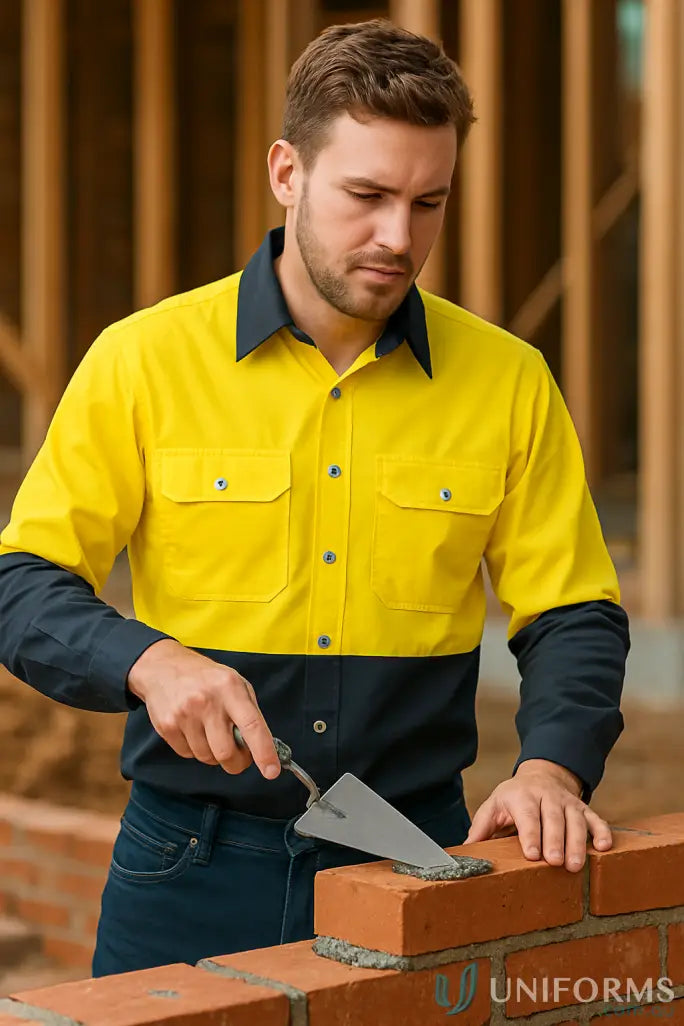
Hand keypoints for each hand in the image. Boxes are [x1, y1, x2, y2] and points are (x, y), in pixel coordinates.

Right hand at [127, 639, 280, 779]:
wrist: (162, 667)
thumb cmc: (205, 677)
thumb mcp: (234, 682)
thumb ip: (249, 712)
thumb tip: (262, 746)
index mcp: (230, 688)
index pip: (252, 725)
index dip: (264, 752)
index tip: (271, 771)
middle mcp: (207, 701)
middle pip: (226, 752)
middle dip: (236, 762)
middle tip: (238, 755)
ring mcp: (184, 714)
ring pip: (207, 757)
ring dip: (213, 754)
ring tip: (210, 732)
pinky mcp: (167, 726)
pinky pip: (188, 754)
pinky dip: (195, 749)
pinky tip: (193, 729)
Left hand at [462, 758, 611, 870]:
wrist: (541, 775)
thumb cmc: (514, 798)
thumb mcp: (494, 805)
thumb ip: (481, 826)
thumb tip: (466, 849)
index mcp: (522, 796)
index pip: (527, 814)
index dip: (530, 834)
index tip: (531, 854)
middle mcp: (547, 797)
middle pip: (553, 818)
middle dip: (555, 841)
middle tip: (555, 863)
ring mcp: (568, 802)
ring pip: (576, 821)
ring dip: (578, 843)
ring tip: (576, 865)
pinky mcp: (584, 808)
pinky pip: (596, 819)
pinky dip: (602, 832)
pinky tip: (604, 847)